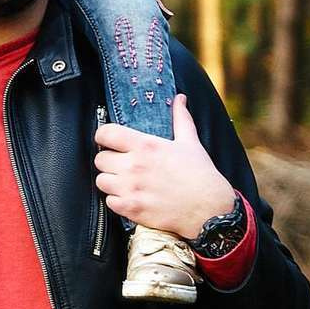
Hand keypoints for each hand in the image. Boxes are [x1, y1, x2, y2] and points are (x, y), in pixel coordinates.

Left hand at [93, 93, 241, 240]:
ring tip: (124, 182)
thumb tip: (180, 99)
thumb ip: (180, 118)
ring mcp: (131, 189)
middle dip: (109, 161)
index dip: (104, 136)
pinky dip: (117, 200)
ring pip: (101, 181)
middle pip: (100, 159)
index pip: (106, 133)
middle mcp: (134, 166)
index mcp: (146, 146)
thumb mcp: (190, 142)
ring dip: (111, 181)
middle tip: (121, 164)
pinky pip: (109, 202)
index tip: (108, 140)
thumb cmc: (201, 175)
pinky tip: (130, 197)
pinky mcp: (131, 209)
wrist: (209, 209)